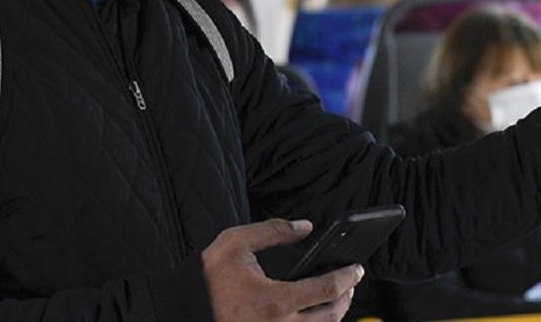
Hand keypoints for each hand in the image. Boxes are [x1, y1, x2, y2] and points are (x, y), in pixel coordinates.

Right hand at [203, 218, 364, 320]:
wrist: (183, 308)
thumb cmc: (207, 277)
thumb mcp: (237, 242)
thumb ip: (274, 230)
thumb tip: (305, 226)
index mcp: (276, 300)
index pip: (327, 290)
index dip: (348, 277)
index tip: (357, 268)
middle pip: (330, 317)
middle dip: (346, 297)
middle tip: (350, 283)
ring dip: (333, 316)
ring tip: (335, 299)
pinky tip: (312, 316)